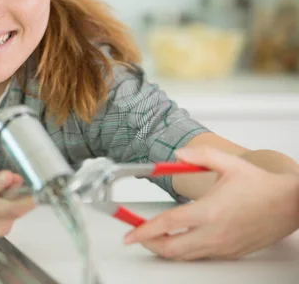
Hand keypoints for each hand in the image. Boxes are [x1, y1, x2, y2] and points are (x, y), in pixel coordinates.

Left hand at [123, 147, 298, 259]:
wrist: (291, 205)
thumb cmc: (262, 186)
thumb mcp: (229, 163)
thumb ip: (199, 157)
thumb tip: (177, 156)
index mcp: (210, 211)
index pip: (168, 224)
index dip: (144, 230)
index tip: (129, 233)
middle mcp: (215, 233)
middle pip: (171, 248)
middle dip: (149, 243)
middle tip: (137, 235)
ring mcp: (223, 246)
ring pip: (185, 256)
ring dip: (165, 248)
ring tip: (153, 237)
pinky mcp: (230, 253)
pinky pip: (200, 256)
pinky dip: (184, 251)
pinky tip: (179, 240)